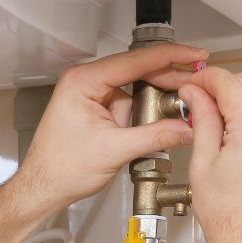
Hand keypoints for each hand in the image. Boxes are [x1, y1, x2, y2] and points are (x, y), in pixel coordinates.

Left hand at [15, 44, 207, 213]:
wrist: (43, 187)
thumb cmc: (61, 168)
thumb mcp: (115, 151)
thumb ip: (155, 136)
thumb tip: (187, 127)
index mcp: (83, 81)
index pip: (134, 61)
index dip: (169, 57)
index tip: (194, 55)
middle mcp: (85, 80)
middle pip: (137, 69)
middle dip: (168, 78)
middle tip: (198, 82)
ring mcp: (90, 93)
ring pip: (135, 85)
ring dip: (157, 96)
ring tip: (182, 105)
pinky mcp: (95, 106)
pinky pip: (127, 101)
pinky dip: (145, 109)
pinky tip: (161, 118)